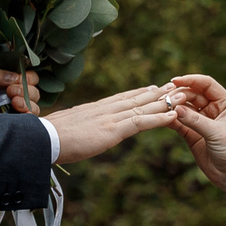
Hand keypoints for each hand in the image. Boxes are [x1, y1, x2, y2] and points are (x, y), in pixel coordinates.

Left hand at [0, 69, 42, 120]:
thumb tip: (16, 77)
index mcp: (5, 83)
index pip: (28, 78)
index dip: (26, 79)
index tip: (13, 83)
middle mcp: (11, 97)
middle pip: (34, 92)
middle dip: (27, 91)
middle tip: (11, 93)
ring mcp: (12, 113)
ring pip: (34, 107)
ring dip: (28, 103)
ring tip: (15, 104)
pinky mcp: (10, 127)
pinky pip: (27, 123)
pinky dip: (27, 118)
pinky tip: (19, 114)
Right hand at [46, 83, 183, 163]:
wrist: (41, 140)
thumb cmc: (47, 138)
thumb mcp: (64, 130)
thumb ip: (75, 129)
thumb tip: (73, 132)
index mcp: (93, 110)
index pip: (121, 99)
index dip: (138, 93)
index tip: (152, 88)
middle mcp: (105, 109)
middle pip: (136, 98)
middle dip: (157, 93)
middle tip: (175, 86)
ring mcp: (110, 118)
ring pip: (143, 106)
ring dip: (165, 101)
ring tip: (183, 96)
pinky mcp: (113, 130)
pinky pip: (141, 122)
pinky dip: (159, 118)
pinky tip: (174, 115)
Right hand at [165, 74, 225, 194]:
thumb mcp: (216, 133)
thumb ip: (196, 121)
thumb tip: (176, 108)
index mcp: (225, 104)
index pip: (207, 85)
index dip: (192, 80)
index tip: (175, 81)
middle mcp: (213, 111)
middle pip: (193, 95)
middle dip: (179, 94)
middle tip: (165, 98)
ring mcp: (202, 123)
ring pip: (184, 108)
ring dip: (173, 107)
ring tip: (160, 106)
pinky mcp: (192, 135)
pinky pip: (179, 124)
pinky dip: (171, 120)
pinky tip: (162, 118)